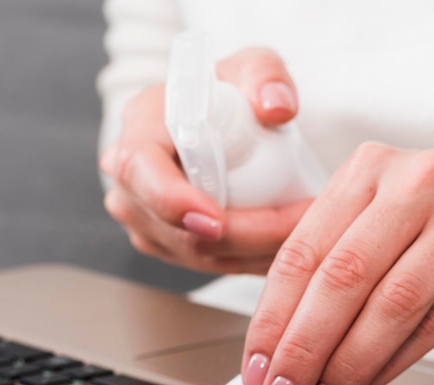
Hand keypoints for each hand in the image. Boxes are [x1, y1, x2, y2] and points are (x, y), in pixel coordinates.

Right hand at [99, 48, 309, 273]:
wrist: (209, 123)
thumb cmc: (226, 95)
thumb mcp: (250, 69)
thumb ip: (266, 75)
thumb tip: (276, 107)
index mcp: (141, 131)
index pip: (141, 171)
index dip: (176, 202)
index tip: (219, 220)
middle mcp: (131, 183)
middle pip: (181, 231)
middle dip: (249, 236)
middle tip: (303, 221)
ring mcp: (145, 220)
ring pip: (200, 257)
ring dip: (256, 253)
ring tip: (302, 232)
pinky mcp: (165, 243)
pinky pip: (209, 266)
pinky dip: (250, 260)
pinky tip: (280, 245)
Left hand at [241, 143, 433, 384]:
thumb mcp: (375, 219)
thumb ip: (325, 269)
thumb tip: (277, 346)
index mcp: (365, 170)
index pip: (301, 252)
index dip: (271, 319)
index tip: (255, 368)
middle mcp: (413, 183)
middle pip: (341, 279)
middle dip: (302, 349)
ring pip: (389, 306)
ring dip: (347, 365)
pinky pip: (433, 326)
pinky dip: (391, 365)